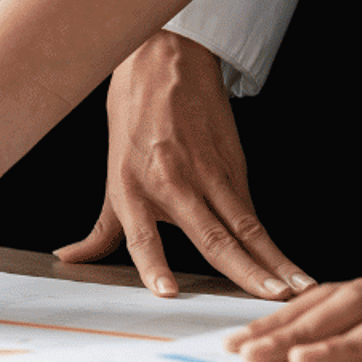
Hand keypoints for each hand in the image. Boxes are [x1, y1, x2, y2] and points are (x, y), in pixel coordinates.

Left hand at [55, 31, 311, 300]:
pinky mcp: (233, 164)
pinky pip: (251, 210)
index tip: (167, 291)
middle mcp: (171, 184)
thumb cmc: (134, 118)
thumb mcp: (111, 175)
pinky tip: (287, 264)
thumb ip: (100, 229)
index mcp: (131, 190)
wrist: (166, 62)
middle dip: (243, 271)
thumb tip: (69, 258)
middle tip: (267, 299)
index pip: (141, 236)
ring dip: (271, 260)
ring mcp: (207, 174)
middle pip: (210, 236)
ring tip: (292, 289)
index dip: (153, 265)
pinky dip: (270, 240)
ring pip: (244, 225)